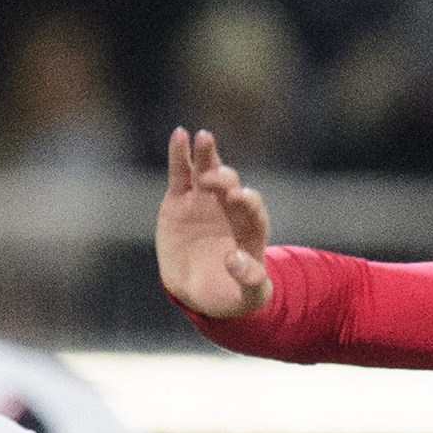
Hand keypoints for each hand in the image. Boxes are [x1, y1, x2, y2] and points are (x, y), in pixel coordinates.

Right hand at [157, 128, 274, 318]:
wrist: (198, 292)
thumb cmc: (229, 294)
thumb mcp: (247, 297)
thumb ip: (250, 282)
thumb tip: (236, 260)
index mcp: (251, 228)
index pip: (253, 209)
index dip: (248, 201)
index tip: (239, 198)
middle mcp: (230, 209)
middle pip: (232, 185)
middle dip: (226, 180)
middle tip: (217, 181)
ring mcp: (204, 201)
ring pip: (208, 171)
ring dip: (207, 154)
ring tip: (203, 137)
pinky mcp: (180, 199)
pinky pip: (181, 174)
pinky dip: (180, 155)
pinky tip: (179, 135)